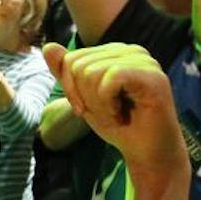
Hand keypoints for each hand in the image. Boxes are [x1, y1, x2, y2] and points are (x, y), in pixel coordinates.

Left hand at [41, 42, 183, 173]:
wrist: (147, 153)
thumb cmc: (119, 125)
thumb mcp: (83, 99)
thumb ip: (66, 74)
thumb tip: (48, 46)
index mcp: (115, 52)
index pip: (71, 59)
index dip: (71, 90)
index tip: (86, 109)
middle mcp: (130, 50)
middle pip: (79, 65)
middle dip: (84, 97)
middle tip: (106, 113)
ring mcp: (143, 60)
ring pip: (91, 72)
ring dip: (98, 104)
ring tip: (116, 113)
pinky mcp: (152, 75)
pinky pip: (110, 78)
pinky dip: (109, 103)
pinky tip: (122, 113)